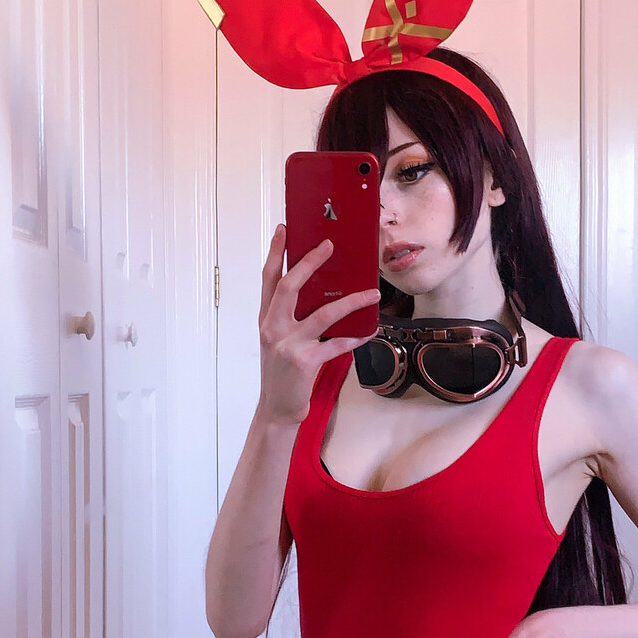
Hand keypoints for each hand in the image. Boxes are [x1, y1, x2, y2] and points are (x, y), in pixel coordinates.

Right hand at [257, 224, 379, 427]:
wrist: (277, 408)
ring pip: (323, 314)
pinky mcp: (305, 362)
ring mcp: (288, 345)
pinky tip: (371, 330)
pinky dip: (357, 337)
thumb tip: (322, 291)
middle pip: (289, 287)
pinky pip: (337, 344)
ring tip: (372, 292)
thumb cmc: (282, 372)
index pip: (268, 279)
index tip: (284, 229)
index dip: (275, 252)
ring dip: (351, 301)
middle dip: (309, 263)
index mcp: (266, 319)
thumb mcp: (279, 340)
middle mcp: (272, 328)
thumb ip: (291, 317)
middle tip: (328, 245)